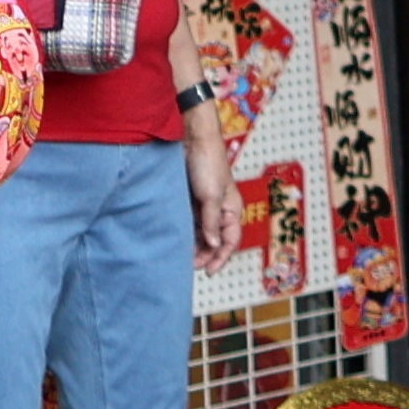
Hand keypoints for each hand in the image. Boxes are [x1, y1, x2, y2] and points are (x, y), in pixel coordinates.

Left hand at [186, 124, 234, 270]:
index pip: (230, 241)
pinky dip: (185, 230)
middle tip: (190, 265)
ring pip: (201, 231)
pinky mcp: (190, 197)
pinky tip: (176, 237)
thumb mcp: (211, 195)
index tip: (208, 271)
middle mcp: (219, 208)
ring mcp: (204, 203)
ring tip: (181, 254)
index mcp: (232, 208)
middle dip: (205, 253)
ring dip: (194, 243)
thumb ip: (211, 221)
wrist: (191, 137)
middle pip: (215, 239)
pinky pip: (189, 220)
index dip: (221, 258)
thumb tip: (212, 244)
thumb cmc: (208, 160)